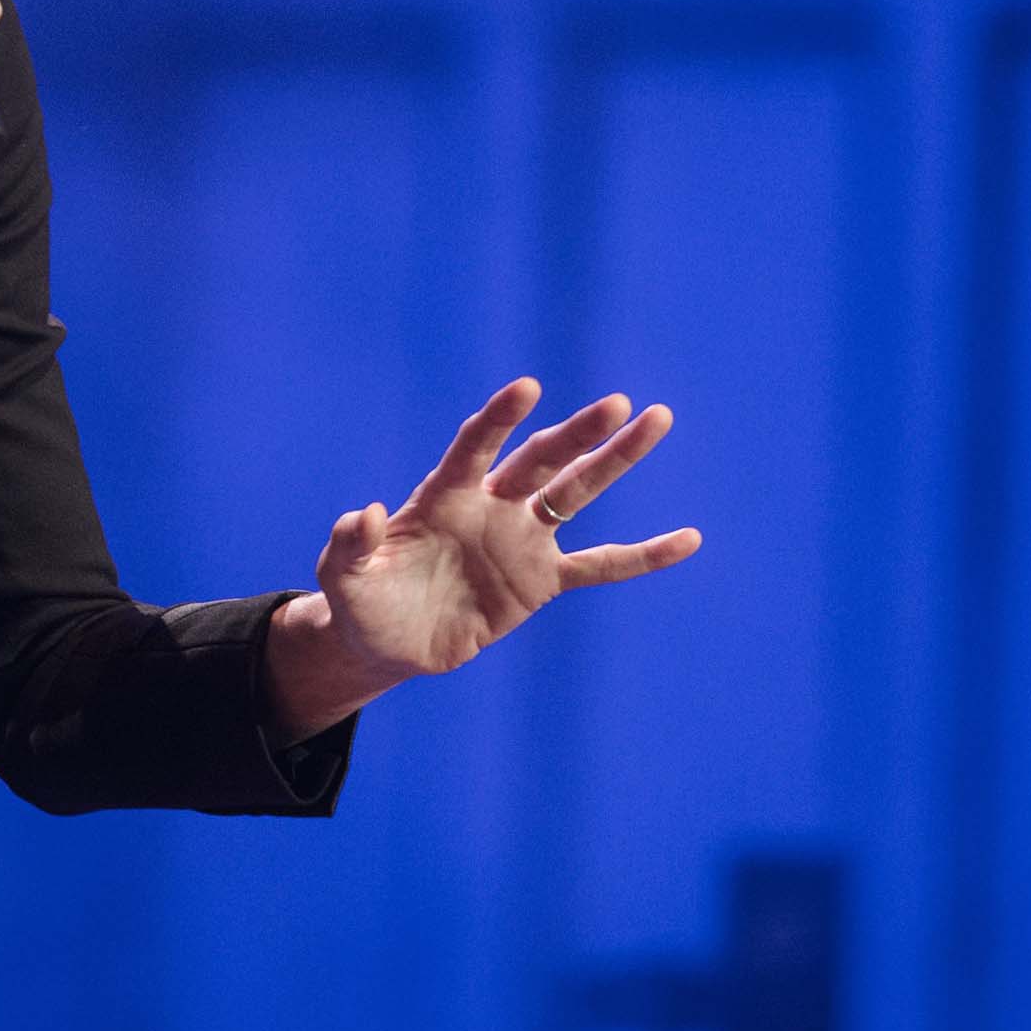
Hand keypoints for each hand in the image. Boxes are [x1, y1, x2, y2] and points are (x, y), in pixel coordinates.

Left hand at [264, 377, 692, 738]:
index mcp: (441, 496)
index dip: (498, 420)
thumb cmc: (361, 599)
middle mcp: (489, 506)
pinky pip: (601, 566)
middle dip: (577, 434)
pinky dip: (643, 555)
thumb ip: (348, 542)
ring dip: (616, 460)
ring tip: (657, 419)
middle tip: (619, 404)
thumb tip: (361, 511)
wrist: (386, 641)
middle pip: (540, 461)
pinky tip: (688, 539)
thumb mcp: (342, 576)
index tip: (527, 388)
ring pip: (576, 493)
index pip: (474, 448)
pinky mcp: (541, 581)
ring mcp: (520, 540)